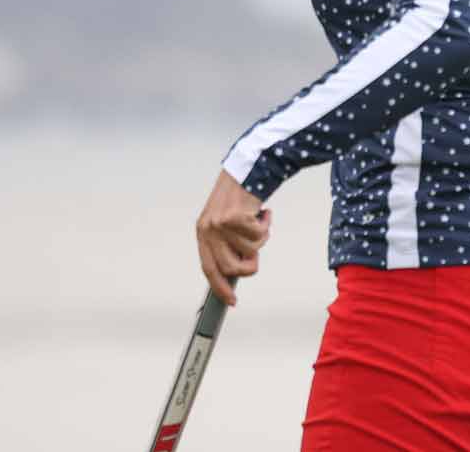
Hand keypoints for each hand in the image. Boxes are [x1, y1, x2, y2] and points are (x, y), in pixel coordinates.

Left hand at [195, 169, 268, 306]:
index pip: (209, 269)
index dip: (220, 287)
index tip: (231, 300)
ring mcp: (219, 224)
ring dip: (261, 238)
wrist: (247, 170)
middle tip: (257, 252)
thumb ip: (229, 244)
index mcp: (203, 234)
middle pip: (230, 267)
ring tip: (261, 222)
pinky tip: (264, 212)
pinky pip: (258, 235)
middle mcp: (208, 230)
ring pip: (249, 250)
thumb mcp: (227, 223)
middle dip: (250, 265)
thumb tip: (240, 270)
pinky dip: (266, 225)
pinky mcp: (233, 217)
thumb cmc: (241, 198)